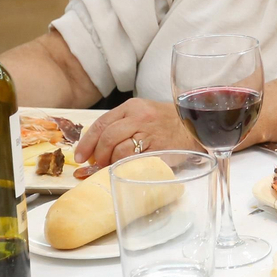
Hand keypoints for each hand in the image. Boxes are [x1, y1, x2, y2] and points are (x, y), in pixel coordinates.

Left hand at [75, 99, 197, 164]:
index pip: (102, 123)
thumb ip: (121, 124)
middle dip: (97, 155)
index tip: (80, 157)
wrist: (195, 127)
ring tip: (110, 168)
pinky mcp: (159, 149)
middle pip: (108, 137)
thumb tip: (95, 149)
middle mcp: (140, 117)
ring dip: (110, 163)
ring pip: (119, 150)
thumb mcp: (144, 114)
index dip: (87, 142)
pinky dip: (124, 167)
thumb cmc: (167, 123)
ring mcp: (150, 133)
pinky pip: (134, 160)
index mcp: (132, 106)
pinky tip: (122, 170)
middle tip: (95, 165)